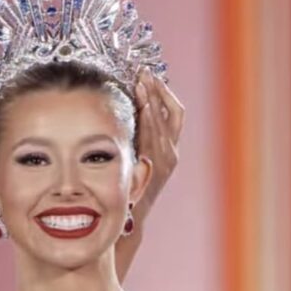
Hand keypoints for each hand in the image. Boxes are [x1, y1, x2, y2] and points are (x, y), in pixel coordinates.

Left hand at [135, 69, 184, 205]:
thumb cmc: (125, 188)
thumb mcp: (131, 159)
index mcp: (168, 148)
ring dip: (155, 99)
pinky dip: (154, 117)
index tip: (148, 76)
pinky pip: (159, 135)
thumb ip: (131, 140)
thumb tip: (117, 113)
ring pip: (167, 121)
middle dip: (159, 90)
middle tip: (144, 72)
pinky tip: (145, 103)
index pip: (173, 112)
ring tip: (143, 81)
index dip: (164, 93)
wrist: (130, 218)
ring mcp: (168, 158)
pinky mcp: (161, 164)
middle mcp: (172, 151)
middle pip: (173, 111)